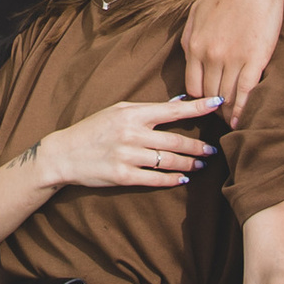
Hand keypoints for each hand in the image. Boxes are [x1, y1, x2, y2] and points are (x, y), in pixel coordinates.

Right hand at [35, 93, 226, 192]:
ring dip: (190, 164)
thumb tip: (178, 103)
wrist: (64, 154)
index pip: (173, 110)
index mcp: (132, 114)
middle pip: (176, 141)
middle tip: (213, 149)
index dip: (198, 107)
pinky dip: (172, 180)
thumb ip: (147, 109)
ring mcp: (127, 156)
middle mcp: (132, 134)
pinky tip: (182, 179)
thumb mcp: (118, 111)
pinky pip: (155, 179)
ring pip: (169, 161)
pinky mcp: (123, 176)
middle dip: (198, 146)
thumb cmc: (94, 129)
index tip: (218, 103)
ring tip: (201, 164)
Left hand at [182, 0, 283, 113]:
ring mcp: (232, 59)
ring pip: (225, 97)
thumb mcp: (196, 12)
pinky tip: (242, 120)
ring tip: (231, 122)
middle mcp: (209, 55)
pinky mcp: (254, 60)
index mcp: (193, 45)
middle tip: (219, 119)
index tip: (206, 105)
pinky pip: (244, 93)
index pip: (192, 86)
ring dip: (228, 113)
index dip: (199, 100)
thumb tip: (189, 57)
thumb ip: (189, 37)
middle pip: (208, 95)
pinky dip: (242, 110)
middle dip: (213, 110)